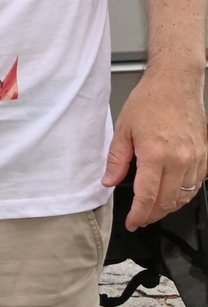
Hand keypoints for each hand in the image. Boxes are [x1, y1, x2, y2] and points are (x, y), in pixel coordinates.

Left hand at [105, 64, 207, 229]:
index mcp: (156, 154)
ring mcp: (195, 159)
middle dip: (152, 215)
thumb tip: (109, 180)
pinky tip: (172, 194)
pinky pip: (196, 185)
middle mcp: (179, 160)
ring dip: (168, 207)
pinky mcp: (205, 156)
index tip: (132, 222)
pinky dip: (183, 195)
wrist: (175, 84)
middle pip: (167, 201)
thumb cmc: (149, 102)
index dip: (139, 214)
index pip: (147, 196)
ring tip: (153, 210)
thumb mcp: (124, 129)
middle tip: (140, 219)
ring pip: (183, 196)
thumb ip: (117, 159)